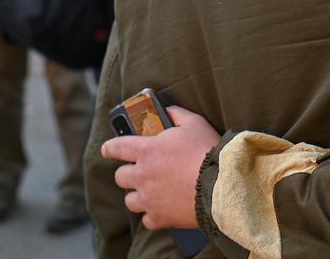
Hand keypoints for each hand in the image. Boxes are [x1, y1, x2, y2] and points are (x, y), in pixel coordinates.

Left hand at [101, 107, 222, 229]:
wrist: (222, 184)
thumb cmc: (207, 150)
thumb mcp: (194, 123)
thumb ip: (177, 114)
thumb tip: (167, 110)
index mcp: (147, 150)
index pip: (116, 147)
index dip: (110, 148)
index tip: (107, 150)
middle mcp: (142, 175)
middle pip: (120, 177)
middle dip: (128, 173)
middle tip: (141, 172)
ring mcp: (149, 199)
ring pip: (130, 200)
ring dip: (138, 196)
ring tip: (151, 193)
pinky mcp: (159, 217)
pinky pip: (147, 220)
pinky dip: (153, 215)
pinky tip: (163, 209)